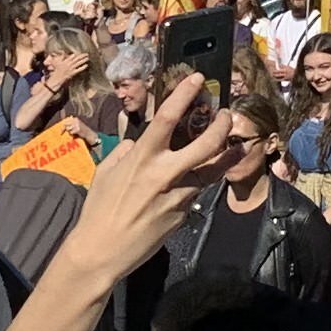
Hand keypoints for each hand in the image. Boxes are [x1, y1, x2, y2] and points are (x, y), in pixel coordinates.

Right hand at [60, 73, 231, 291]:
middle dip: (222, 125)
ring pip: (211, 170)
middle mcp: (164, 174)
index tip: (195, 78)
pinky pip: (195, 193)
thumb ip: (123, 153)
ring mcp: (178, 195)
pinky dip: (199, 183)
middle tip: (226, 115)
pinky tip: (199, 179)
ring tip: (232, 146)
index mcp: (142, 158)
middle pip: (206, 143)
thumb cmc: (99, 210)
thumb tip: (135, 144)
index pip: (167, 118)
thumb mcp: (105, 173)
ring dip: (224, 155)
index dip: (183, 95)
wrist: (102, 251)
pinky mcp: (183, 214)